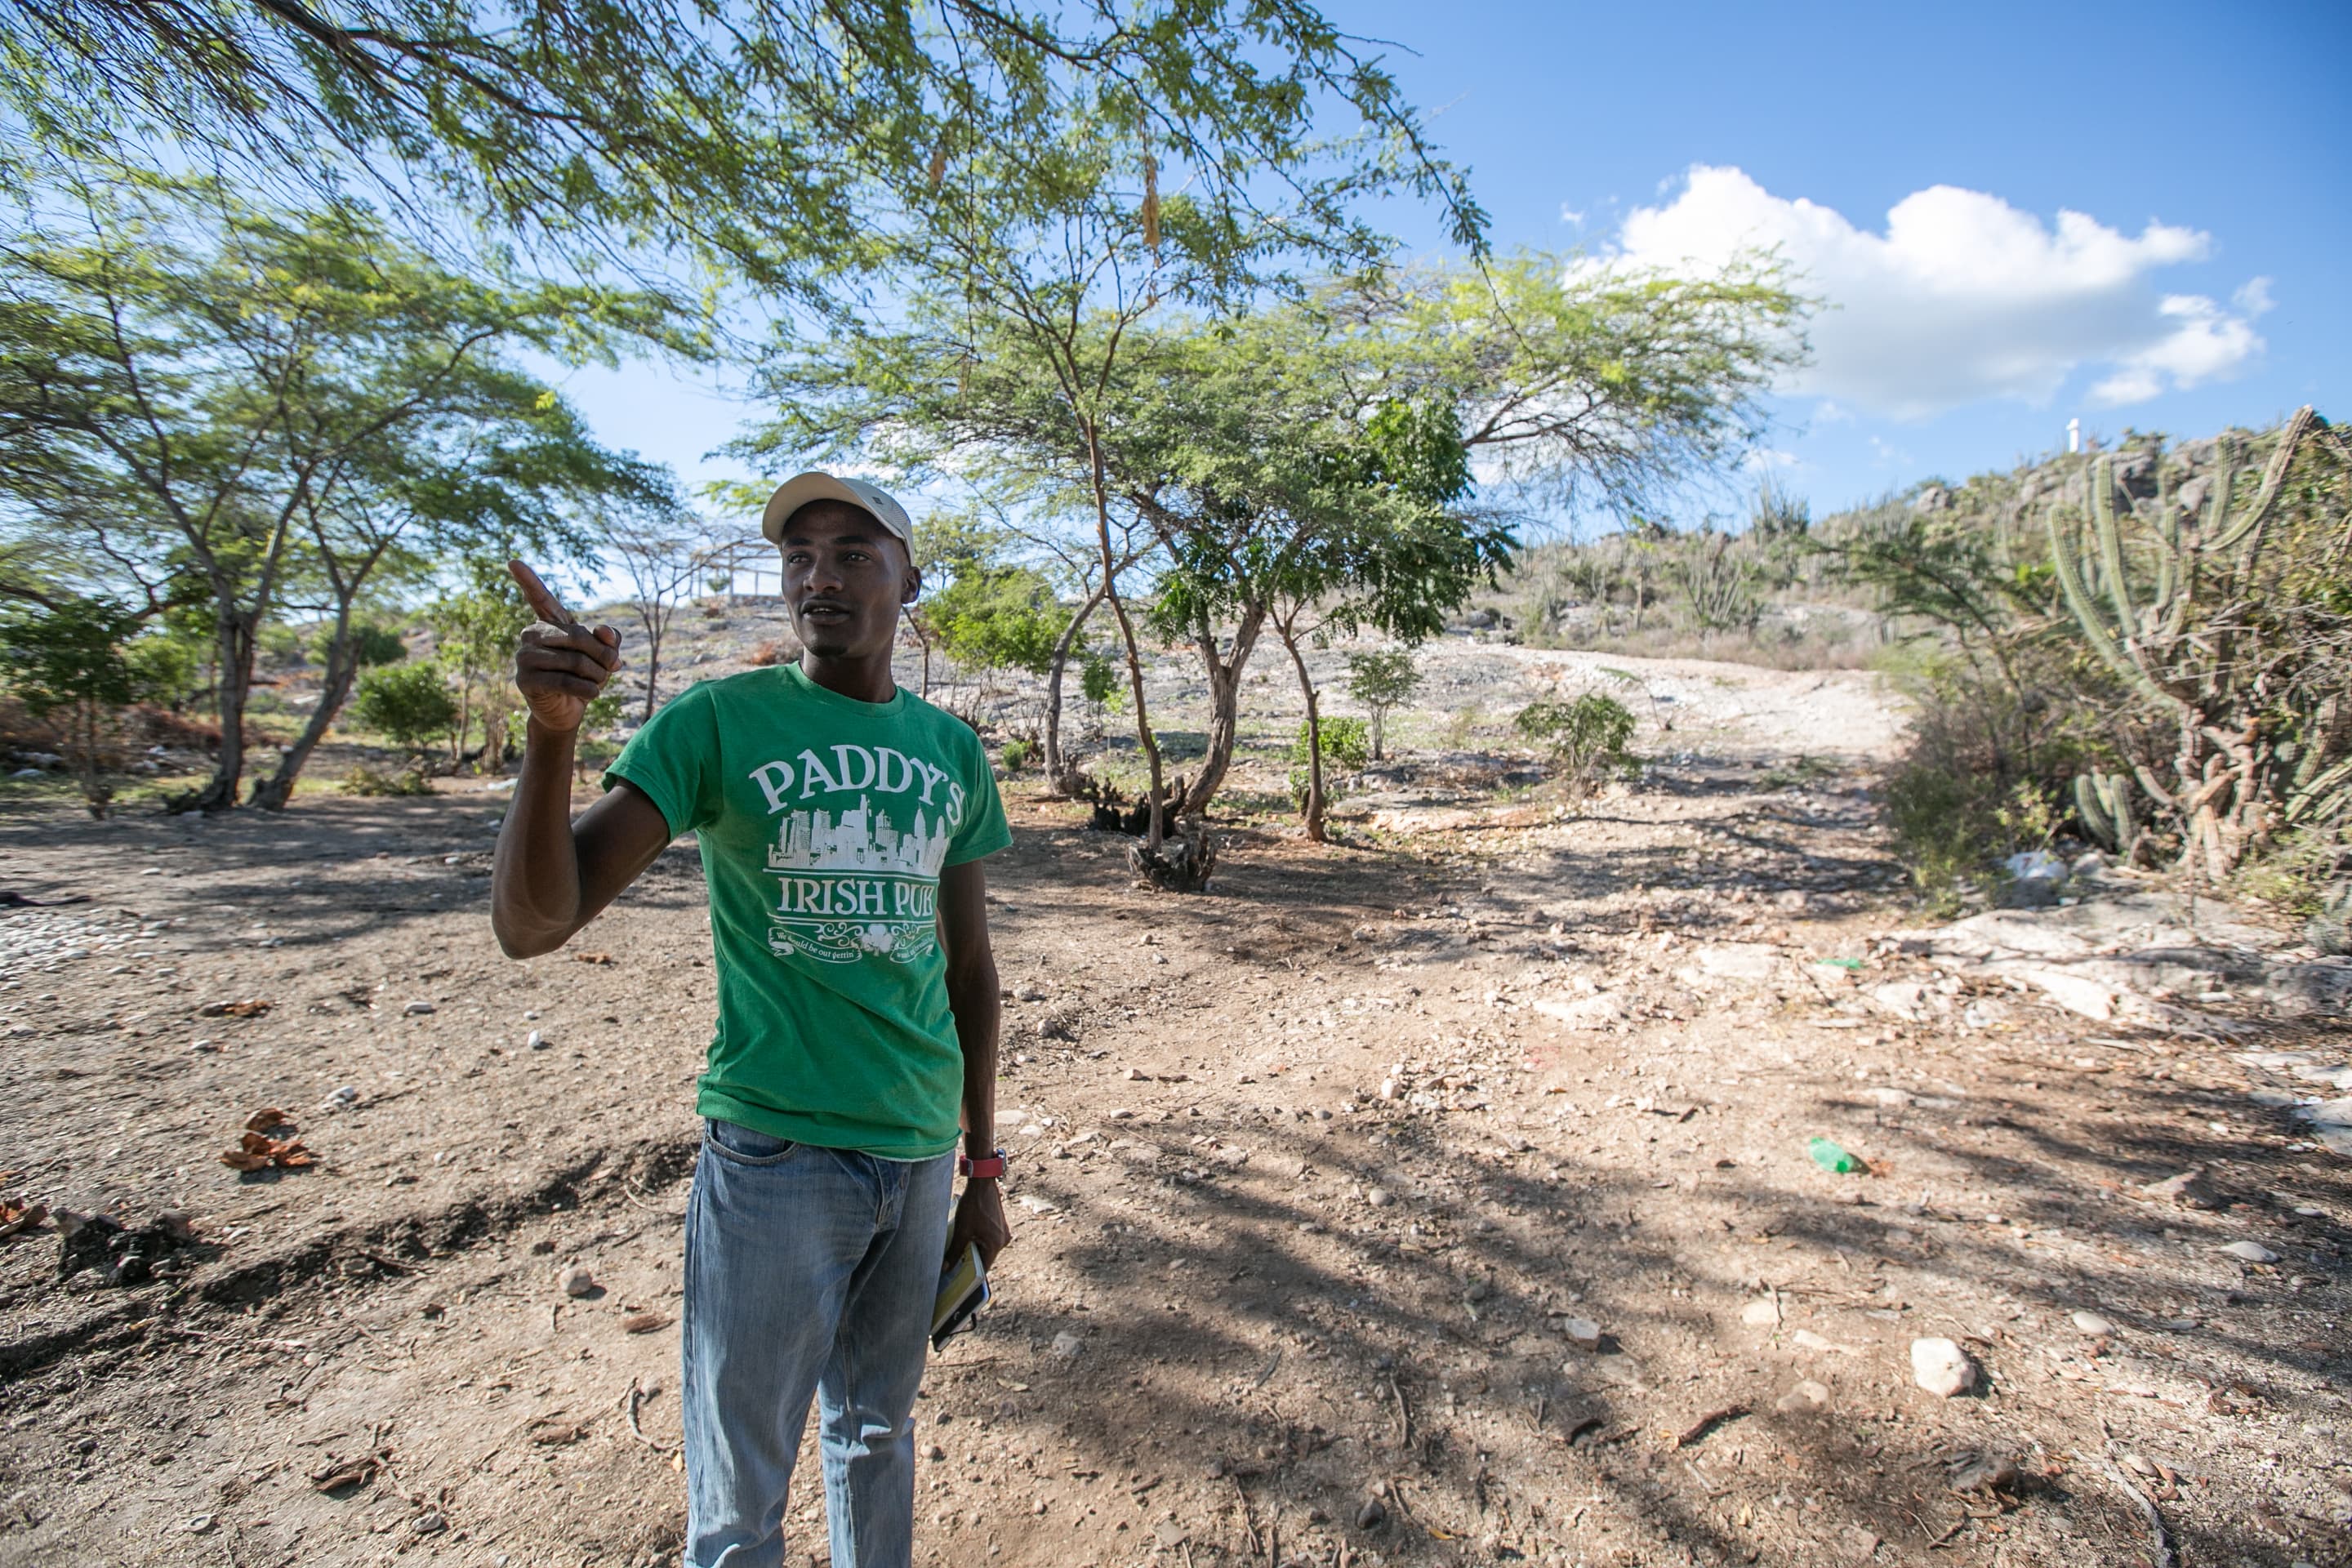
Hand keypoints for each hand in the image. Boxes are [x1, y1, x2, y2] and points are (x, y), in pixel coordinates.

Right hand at [509, 559, 620, 733]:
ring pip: (573, 660)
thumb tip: (602, 630)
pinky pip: (562, 680)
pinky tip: (594, 693)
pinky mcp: (524, 680)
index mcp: (548, 624)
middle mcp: (531, 635)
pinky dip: (585, 688)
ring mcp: (524, 657)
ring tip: (600, 683)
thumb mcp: (602, 655)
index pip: (540, 599)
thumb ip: (608, 639)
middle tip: (615, 667)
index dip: (528, 580)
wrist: (567, 711)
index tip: (513, 561)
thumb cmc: (584, 676)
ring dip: (596, 674)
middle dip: (602, 655)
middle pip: (576, 636)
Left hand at [946, 1180, 1011, 1270]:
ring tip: (959, 1251)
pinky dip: (978, 1241)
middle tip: (956, 1266)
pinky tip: (967, 1238)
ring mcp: (1002, 1232)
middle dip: (971, 1261)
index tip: (960, 1280)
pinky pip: (988, 1239)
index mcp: (996, 1244)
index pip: (984, 1268)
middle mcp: (1003, 1240)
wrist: (982, 1184)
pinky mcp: (1000, 1225)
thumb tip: (946, 1268)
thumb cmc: (973, 1206)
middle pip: (985, 1258)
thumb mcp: (961, 1231)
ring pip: (986, 1248)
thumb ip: (954, 1251)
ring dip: (974, 1250)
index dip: (972, 1275)